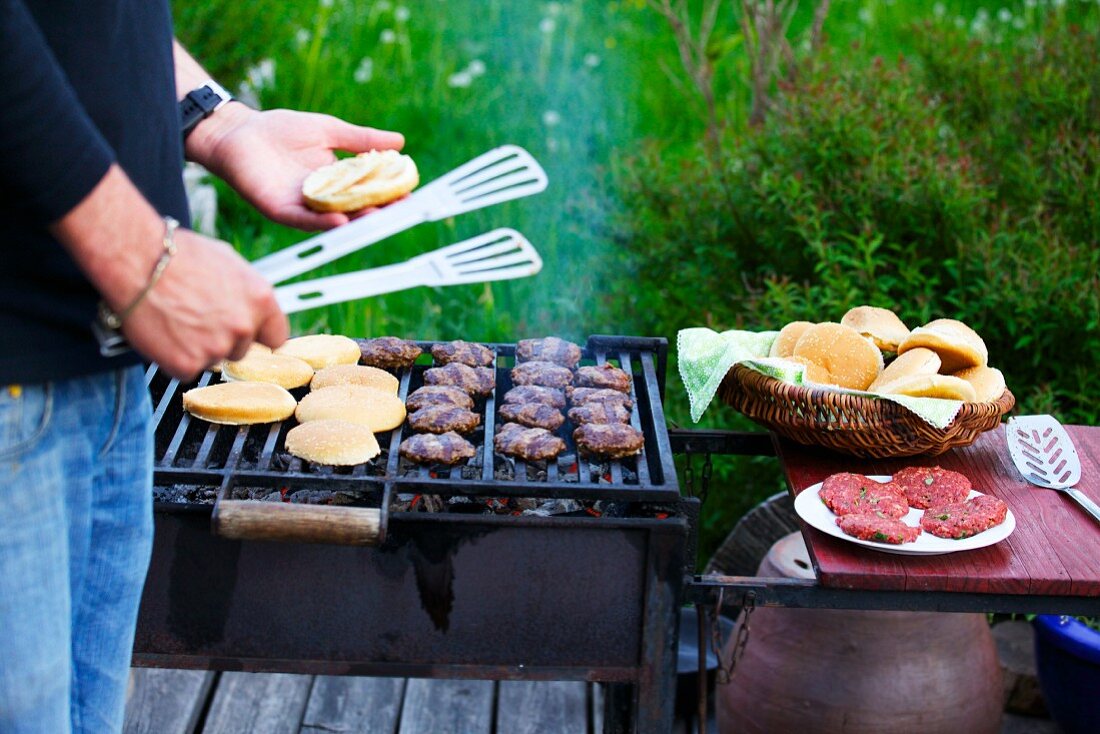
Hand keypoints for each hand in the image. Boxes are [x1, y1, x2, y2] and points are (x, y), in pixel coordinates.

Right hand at [121, 228, 288, 379]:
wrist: (136, 260)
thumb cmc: (177, 255)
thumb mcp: (228, 262)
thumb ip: (247, 291)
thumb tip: (252, 304)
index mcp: (260, 299)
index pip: (277, 336)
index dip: (258, 335)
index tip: (246, 334)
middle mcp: (243, 326)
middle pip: (242, 350)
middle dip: (223, 339)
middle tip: (197, 319)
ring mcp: (216, 348)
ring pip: (213, 359)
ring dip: (198, 347)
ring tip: (177, 319)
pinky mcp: (188, 364)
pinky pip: (186, 369)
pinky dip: (174, 358)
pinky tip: (165, 333)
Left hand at [188, 104, 404, 230]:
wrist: (237, 131)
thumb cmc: (280, 129)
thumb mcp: (329, 131)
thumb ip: (361, 139)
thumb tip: (400, 142)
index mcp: (335, 180)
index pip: (367, 191)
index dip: (388, 194)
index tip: (409, 192)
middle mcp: (322, 198)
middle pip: (354, 210)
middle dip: (378, 211)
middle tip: (400, 210)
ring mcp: (302, 206)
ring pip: (333, 220)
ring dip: (355, 221)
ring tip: (377, 218)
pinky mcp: (280, 210)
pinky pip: (304, 220)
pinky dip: (322, 223)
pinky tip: (340, 221)